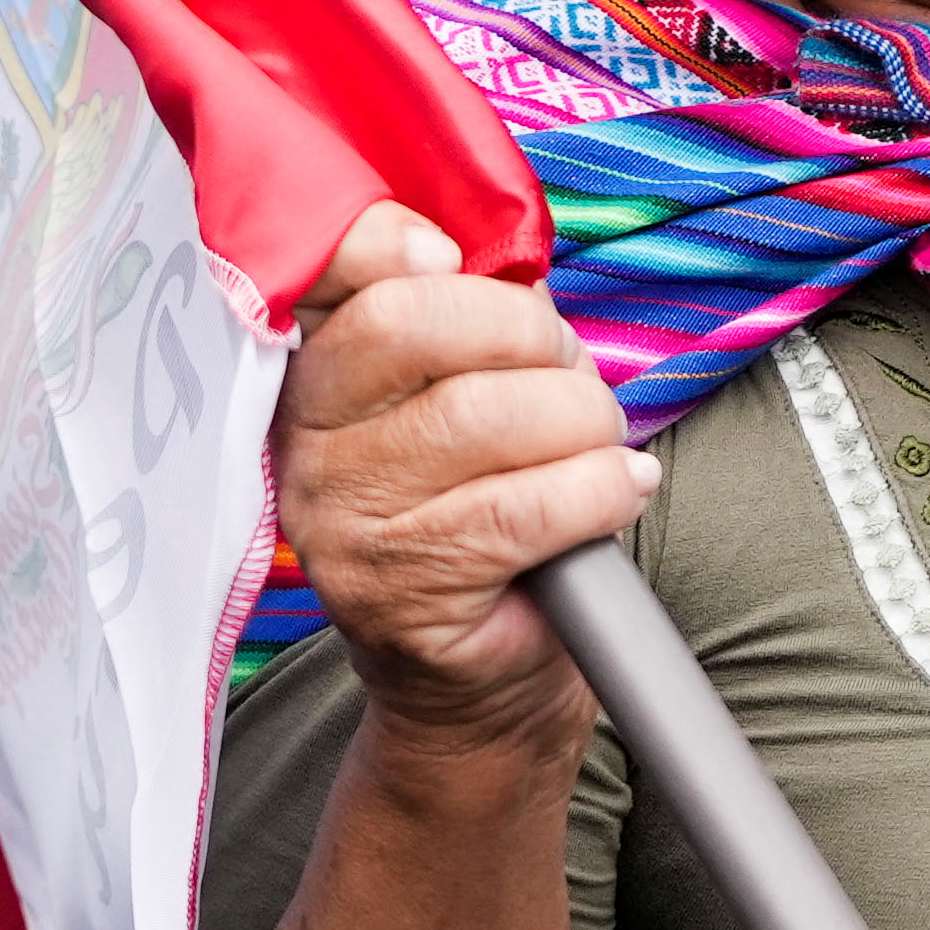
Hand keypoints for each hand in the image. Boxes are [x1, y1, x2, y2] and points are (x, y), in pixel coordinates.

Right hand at [272, 204, 655, 770]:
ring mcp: (343, 523)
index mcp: (318, 379)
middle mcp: (309, 447)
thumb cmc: (491, 516)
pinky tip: (620, 491)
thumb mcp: (473, 398)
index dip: (388, 243)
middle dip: (529, 337)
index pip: (328, 276)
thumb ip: (472, 321)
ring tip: (597, 449)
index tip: (454, 256)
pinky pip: (523, 508)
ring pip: (485, 415)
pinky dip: (599, 489)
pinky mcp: (399, 590)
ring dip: (580, 422)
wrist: (481, 686)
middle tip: (569, 380)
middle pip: (413, 325)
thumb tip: (506, 257)